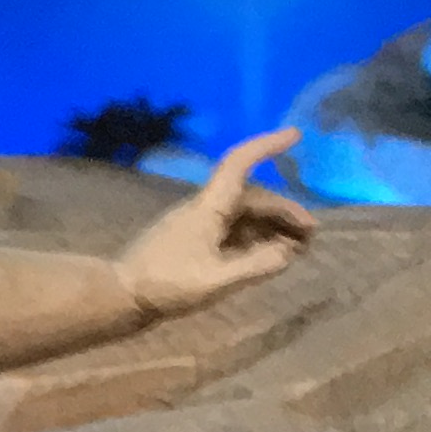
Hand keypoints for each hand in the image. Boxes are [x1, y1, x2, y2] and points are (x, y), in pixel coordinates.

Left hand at [116, 128, 314, 317]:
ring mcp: (197, 223)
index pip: (239, 164)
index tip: (296, 135)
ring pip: (243, 214)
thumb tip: (289, 250)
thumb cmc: (166, 285)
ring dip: (272, 226)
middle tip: (310, 236)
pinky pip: (231, 230)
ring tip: (296, 249)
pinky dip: (254, 237)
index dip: (267, 146)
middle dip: (285, 211)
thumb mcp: (218, 280)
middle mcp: (204, 208)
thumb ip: (258, 264)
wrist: (119, 295)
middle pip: (252, 197)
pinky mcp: (193, 239)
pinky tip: (268, 255)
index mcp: (208, 207)